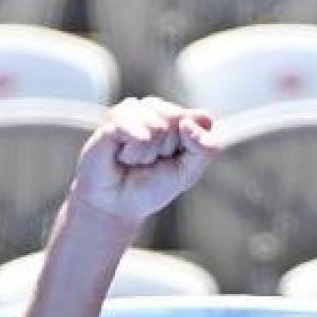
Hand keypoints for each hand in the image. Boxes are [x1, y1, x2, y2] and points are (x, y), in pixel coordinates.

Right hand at [70, 97, 219, 224]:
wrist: (118, 205)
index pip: (202, 118)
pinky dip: (134, 151)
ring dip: (148, 154)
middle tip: (152, 162)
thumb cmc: (152, 186)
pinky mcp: (111, 121)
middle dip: (168, 148)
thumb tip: (188, 124)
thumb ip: (206, 148)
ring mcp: (132, 112)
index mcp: (179, 119)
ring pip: (157, 126)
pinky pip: (134, 130)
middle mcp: (156, 110)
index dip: (194, 143)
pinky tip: (124, 158)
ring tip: (135, 161)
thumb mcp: (190, 171)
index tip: (177, 159)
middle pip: (178, 119)